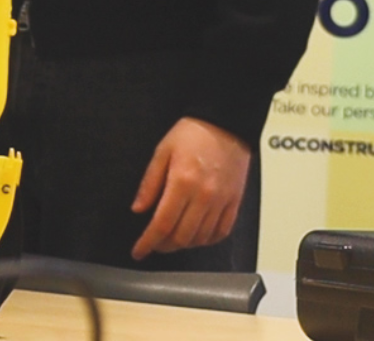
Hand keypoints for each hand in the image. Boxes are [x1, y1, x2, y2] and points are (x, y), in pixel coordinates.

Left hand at [130, 118, 251, 259]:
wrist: (226, 122)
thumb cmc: (194, 133)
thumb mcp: (163, 151)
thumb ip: (150, 182)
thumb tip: (139, 208)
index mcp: (182, 181)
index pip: (162, 224)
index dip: (148, 242)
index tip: (139, 251)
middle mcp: (204, 195)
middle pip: (181, 236)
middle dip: (163, 246)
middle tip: (154, 243)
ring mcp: (221, 201)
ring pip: (200, 238)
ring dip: (183, 244)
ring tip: (173, 238)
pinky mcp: (234, 201)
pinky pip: (222, 232)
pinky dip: (207, 240)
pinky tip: (197, 235)